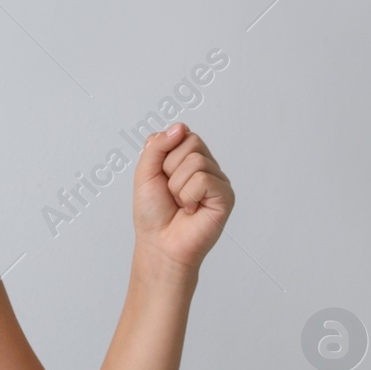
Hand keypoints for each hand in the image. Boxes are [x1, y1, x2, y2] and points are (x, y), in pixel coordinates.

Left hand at [131, 122, 232, 272]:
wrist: (160, 243)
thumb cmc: (153, 212)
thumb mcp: (145, 172)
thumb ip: (157, 145)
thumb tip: (181, 126)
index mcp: (188, 158)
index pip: (181, 134)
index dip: (164, 154)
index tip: (161, 176)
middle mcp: (206, 166)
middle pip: (191, 143)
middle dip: (170, 168)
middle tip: (171, 192)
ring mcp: (218, 180)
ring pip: (195, 162)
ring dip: (177, 186)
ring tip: (181, 203)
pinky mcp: (226, 196)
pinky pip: (203, 180)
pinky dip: (188, 196)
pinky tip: (191, 209)